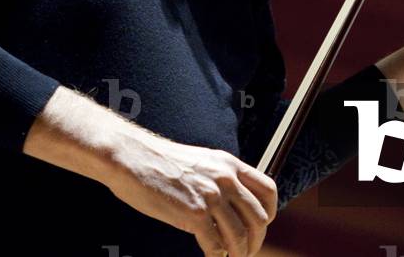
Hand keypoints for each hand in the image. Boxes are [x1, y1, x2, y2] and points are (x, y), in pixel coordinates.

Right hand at [103, 130, 276, 256]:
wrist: (133, 158)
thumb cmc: (161, 162)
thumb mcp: (202, 161)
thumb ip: (220, 178)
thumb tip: (233, 202)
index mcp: (230, 164)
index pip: (268, 190)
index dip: (270, 213)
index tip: (262, 226)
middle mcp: (226, 179)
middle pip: (259, 217)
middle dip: (257, 240)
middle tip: (248, 251)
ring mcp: (211, 196)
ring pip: (241, 235)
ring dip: (239, 253)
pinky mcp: (194, 214)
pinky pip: (216, 244)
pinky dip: (217, 256)